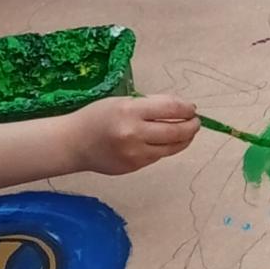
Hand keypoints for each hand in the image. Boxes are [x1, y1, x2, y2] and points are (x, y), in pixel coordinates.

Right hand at [72, 94, 198, 172]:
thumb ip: (149, 105)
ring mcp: (135, 153)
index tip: (191, 108)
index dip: (186, 108)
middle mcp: (134, 133)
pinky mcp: (134, 166)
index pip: (171, 108)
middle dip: (191, 126)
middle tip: (196, 122)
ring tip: (187, 132)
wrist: (73, 143)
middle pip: (176, 130)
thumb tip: (181, 109)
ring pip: (171, 147)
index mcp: (130, 111)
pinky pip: (158, 156)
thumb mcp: (121, 102)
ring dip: (184, 139)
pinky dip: (166, 147)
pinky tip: (166, 141)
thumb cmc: (97, 117)